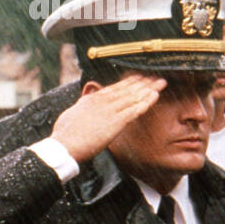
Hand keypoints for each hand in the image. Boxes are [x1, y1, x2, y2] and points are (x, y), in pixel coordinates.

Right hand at [51, 72, 166, 162]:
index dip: (128, 82)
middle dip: (142, 82)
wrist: (64, 146)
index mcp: (91, 99)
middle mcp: (102, 101)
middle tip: (155, 77)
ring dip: (148, 89)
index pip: (114, 88)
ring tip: (160, 83)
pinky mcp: (116, 122)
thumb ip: (82, 104)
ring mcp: (109, 110)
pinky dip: (146, 102)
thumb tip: (86, 98)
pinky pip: (135, 110)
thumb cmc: (64, 135)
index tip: (139, 78)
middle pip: (126, 89)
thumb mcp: (71, 113)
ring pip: (133, 97)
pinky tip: (155, 96)